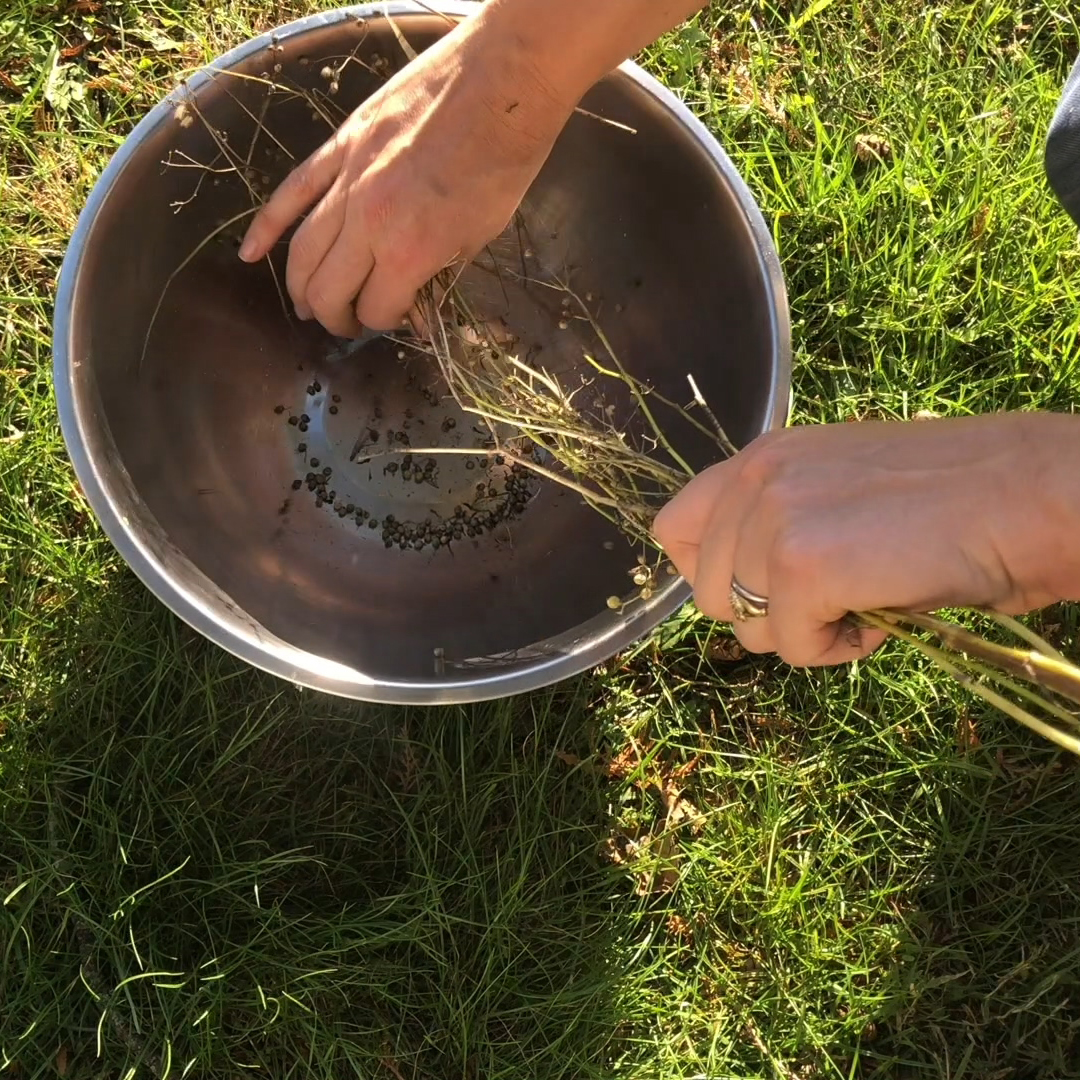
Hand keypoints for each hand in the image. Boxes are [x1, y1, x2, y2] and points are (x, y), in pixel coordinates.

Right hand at [238, 15, 573, 336]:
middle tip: (344, 326)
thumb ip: (442, 277)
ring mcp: (347, 182)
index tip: (397, 320)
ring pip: (303, 250)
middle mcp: (368, 224)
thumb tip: (419, 312)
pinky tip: (249, 254)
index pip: (377, 309)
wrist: (500, 84)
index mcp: (409, 252)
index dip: (385, 323)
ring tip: (304, 308)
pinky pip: (292, 193)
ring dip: (300, 288)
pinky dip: (266, 227)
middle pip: (329, 290)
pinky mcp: (339, 147)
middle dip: (335, 319)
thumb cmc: (503, 163)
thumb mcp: (482, 236)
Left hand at [653, 412, 1079, 666]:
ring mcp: (773, 520)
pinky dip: (837, 649)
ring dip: (805, 633)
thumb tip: (745, 583)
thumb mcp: (838, 489)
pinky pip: (792, 647)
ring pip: (747, 626)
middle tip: (834, 599)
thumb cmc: (949, 499)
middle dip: (767, 614)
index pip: (671, 528)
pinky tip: (884, 616)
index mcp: (760, 458)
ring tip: (866, 602)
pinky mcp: (803, 567)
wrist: (1024, 495)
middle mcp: (755, 479)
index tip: (760, 589)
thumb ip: (779, 519)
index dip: (705, 573)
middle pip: (705, 592)